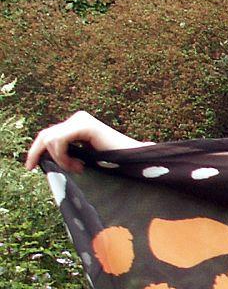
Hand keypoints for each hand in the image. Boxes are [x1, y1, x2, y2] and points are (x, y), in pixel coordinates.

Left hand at [25, 111, 148, 173]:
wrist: (136, 164)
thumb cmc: (115, 165)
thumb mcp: (84, 159)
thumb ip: (67, 154)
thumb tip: (42, 159)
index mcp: (78, 125)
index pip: (48, 135)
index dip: (35, 151)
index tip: (30, 168)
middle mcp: (78, 119)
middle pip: (45, 135)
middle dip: (38, 154)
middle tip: (37, 170)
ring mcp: (81, 120)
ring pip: (50, 140)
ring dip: (60, 160)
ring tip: (78, 169)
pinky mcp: (85, 125)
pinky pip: (59, 141)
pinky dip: (63, 157)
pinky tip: (79, 165)